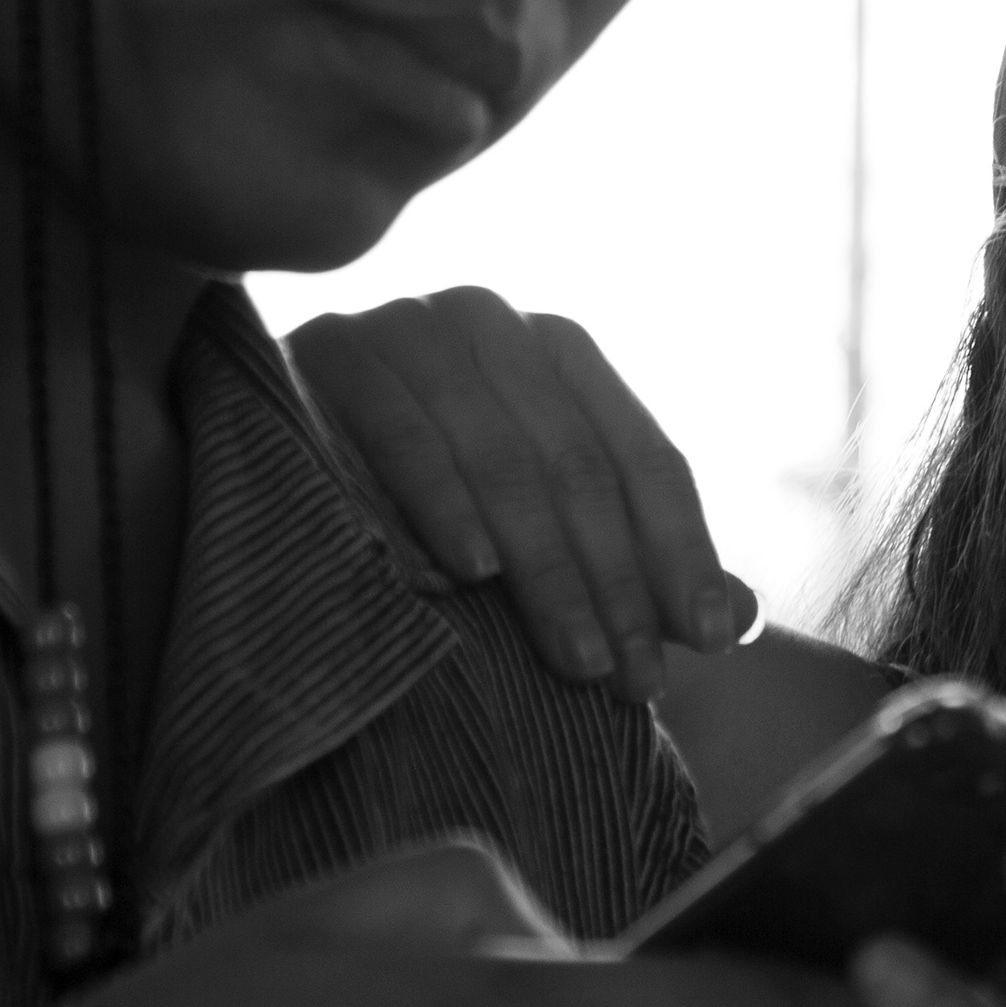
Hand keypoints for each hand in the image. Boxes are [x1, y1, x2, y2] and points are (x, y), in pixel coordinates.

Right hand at [290, 287, 750, 697]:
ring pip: (501, 460)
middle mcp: (493, 327)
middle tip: (630, 680)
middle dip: (611, 582)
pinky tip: (459, 579)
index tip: (704, 640)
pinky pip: (396, 437)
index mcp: (560, 352)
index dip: (681, 550)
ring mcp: (410, 329)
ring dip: (538, 566)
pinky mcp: (331, 352)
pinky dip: (434, 508)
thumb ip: (632, 557)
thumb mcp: (530, 512)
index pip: (644, 457)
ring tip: (571, 656)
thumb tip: (738, 622)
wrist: (267, 423)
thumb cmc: (423, 483)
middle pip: (577, 467)